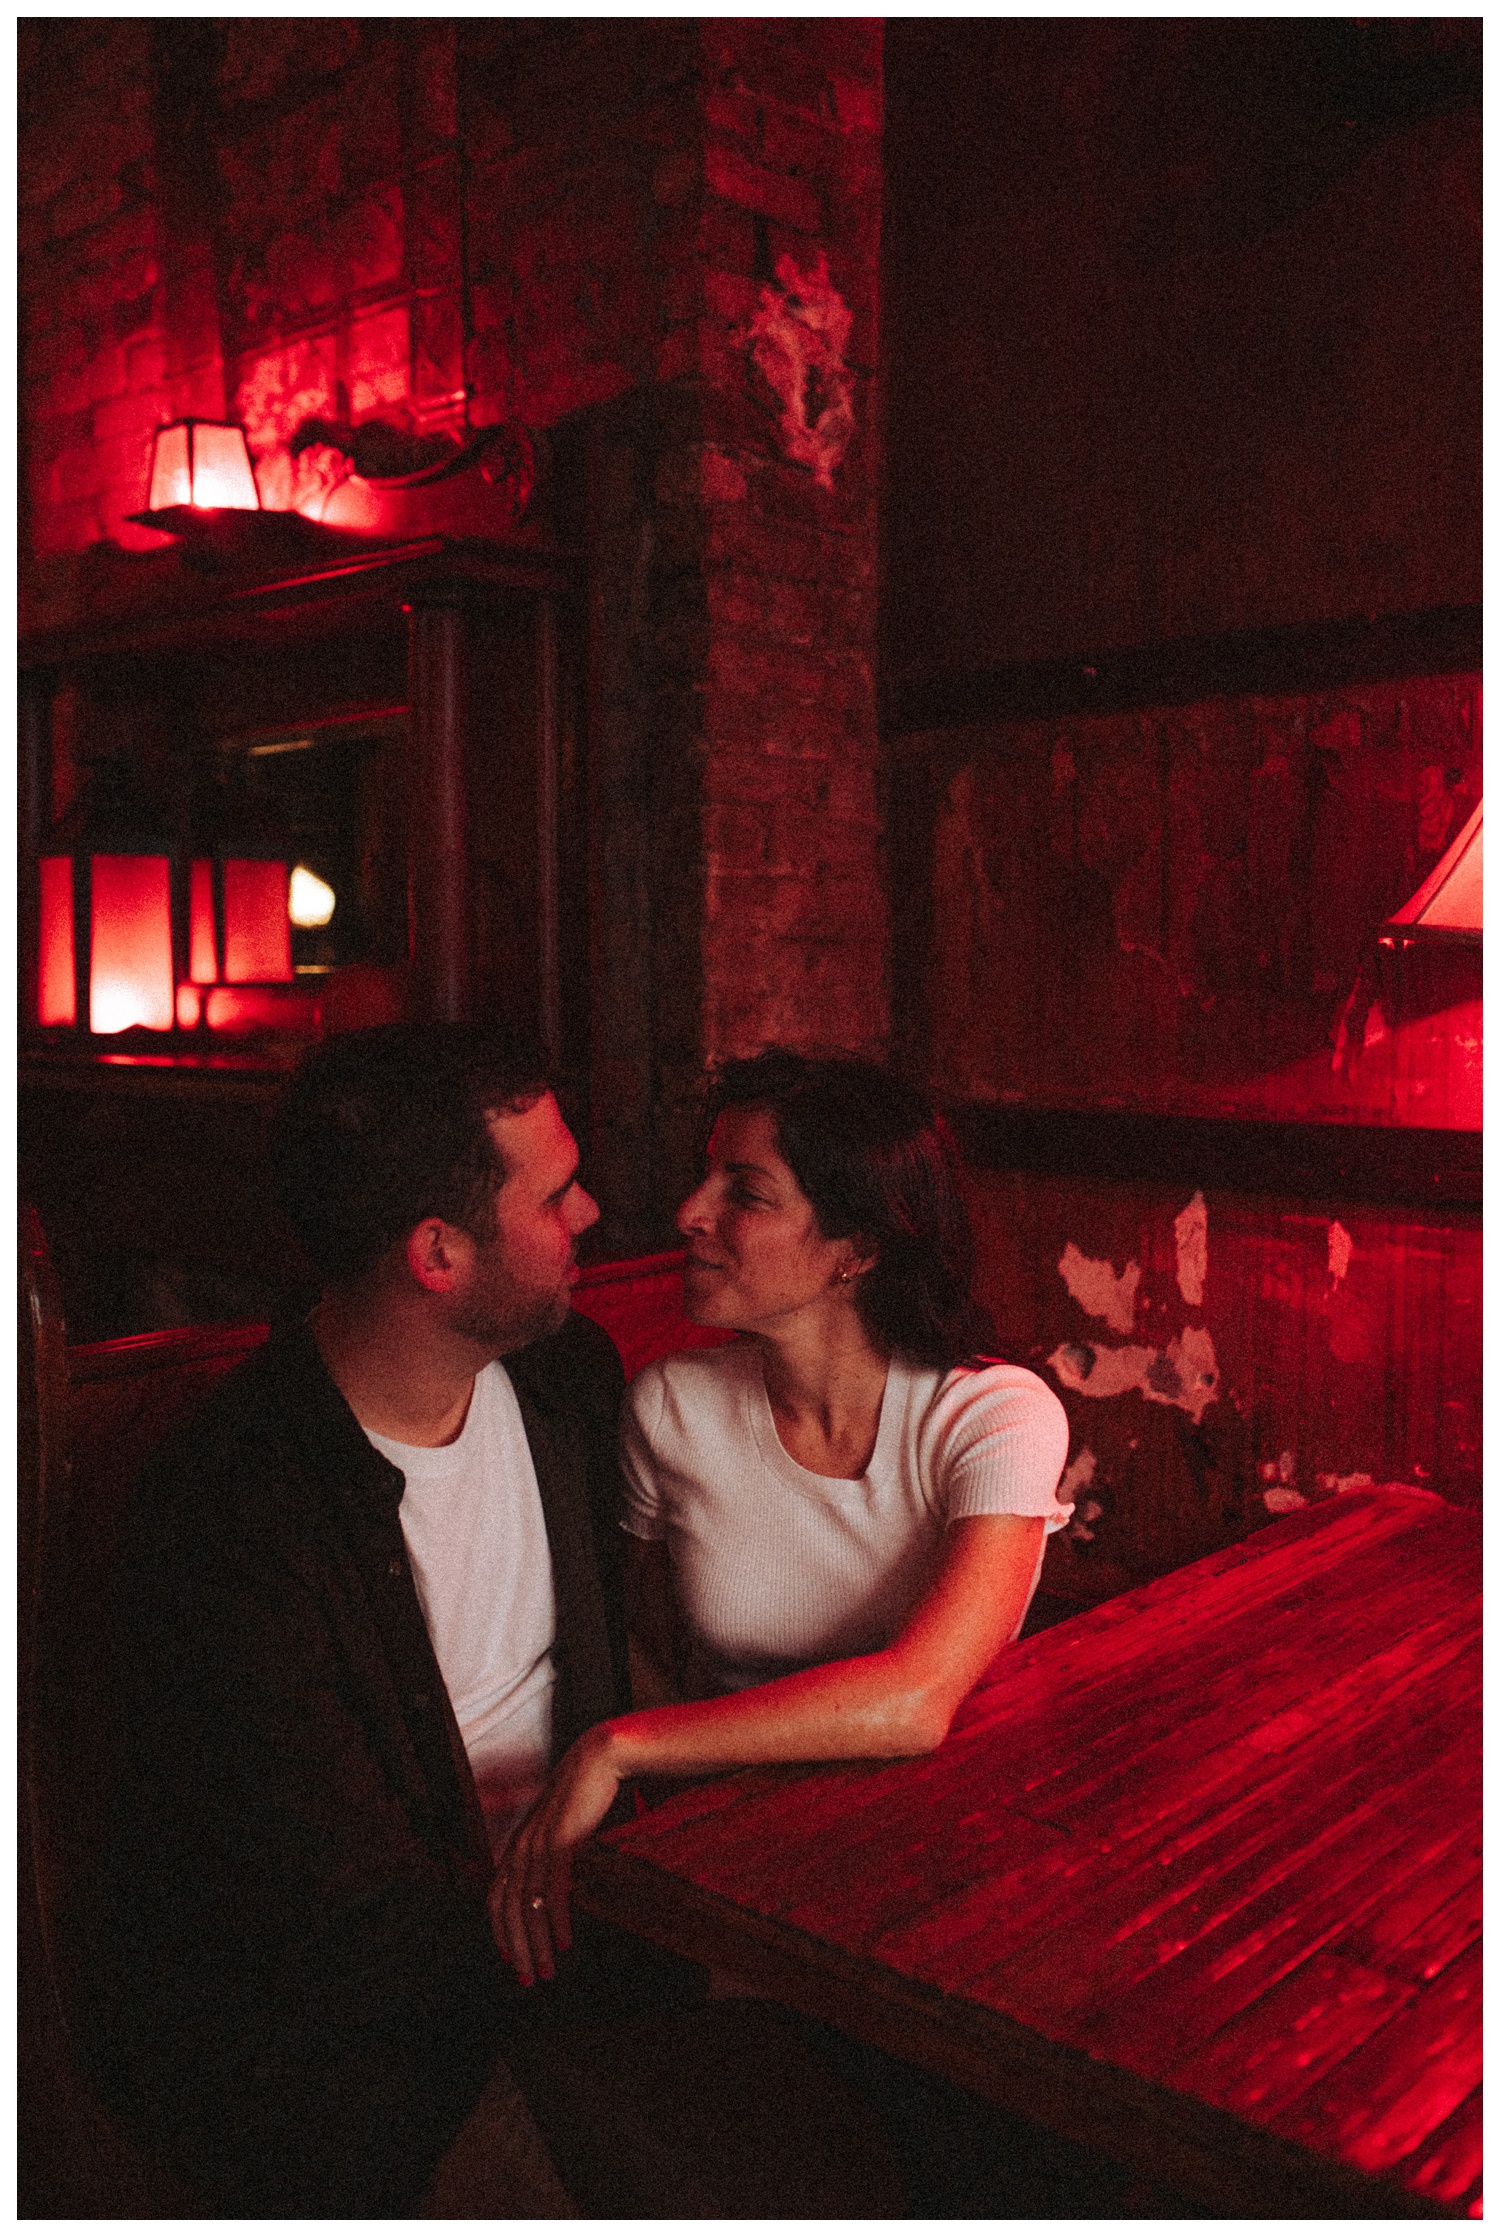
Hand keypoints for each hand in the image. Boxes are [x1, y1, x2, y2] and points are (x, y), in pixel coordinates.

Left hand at [488, 1726, 623, 1984]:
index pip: (497, 1896)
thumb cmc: (585, 1796)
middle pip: (510, 1908)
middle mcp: (522, 1846)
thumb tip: (562, 1890)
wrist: (600, 1759)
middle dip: (517, 1947)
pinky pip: (555, 1887)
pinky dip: (557, 1918)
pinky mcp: (562, 1839)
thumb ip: (555, 1857)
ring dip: (537, 1942)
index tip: (511, 1959)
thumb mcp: (563, 1830)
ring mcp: (540, 1842)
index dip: (500, 1930)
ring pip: (531, 1904)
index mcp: (519, 1844)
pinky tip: (564, 1941)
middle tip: (529, 1979)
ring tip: (548, 1970)